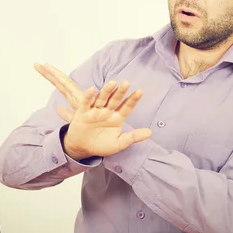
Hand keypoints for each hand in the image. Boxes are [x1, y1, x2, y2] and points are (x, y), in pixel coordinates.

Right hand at [34, 62, 151, 159]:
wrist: (82, 149)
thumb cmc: (101, 145)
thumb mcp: (119, 143)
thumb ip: (133, 137)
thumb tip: (150, 132)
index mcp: (117, 118)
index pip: (127, 107)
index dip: (133, 100)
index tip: (140, 91)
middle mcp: (107, 111)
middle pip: (115, 100)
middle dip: (120, 92)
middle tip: (127, 83)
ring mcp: (95, 111)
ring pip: (102, 98)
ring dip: (106, 91)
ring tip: (112, 83)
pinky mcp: (83, 112)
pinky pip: (86, 102)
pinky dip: (88, 96)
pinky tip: (92, 89)